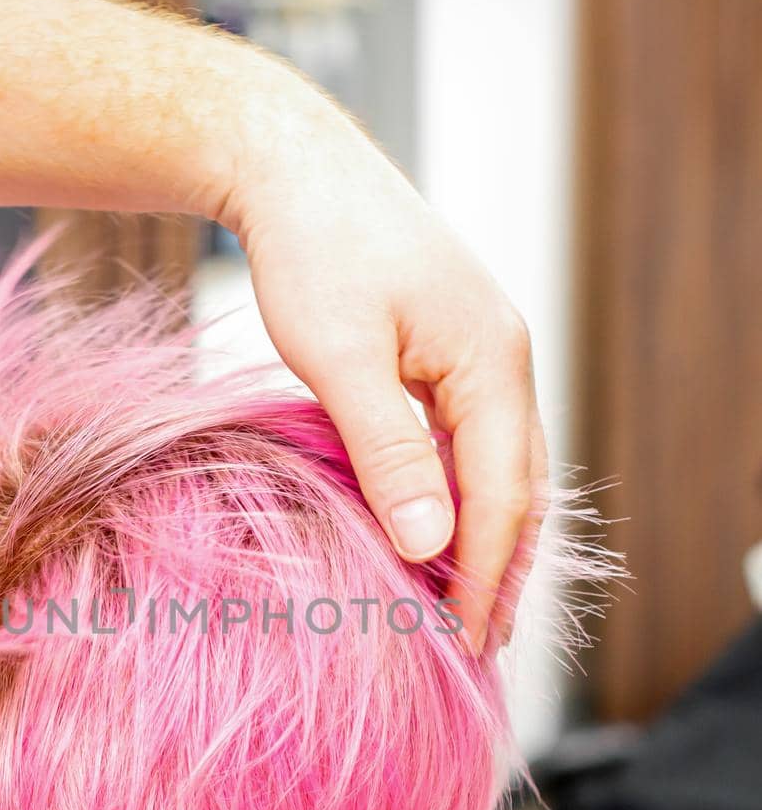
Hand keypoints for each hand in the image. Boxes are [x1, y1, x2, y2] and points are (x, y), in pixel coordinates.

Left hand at [223, 96, 547, 652]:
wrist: (291, 164)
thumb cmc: (311, 249)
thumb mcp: (340, 357)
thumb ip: (386, 451)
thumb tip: (429, 543)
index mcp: (492, 360)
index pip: (503, 495)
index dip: (485, 575)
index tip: (466, 642)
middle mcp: (505, 357)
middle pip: (519, 486)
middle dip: (502, 569)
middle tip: (478, 646)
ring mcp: (483, 350)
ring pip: (500, 465)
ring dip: (485, 538)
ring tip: (467, 606)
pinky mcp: (451, 348)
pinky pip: (472, 440)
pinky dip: (462, 495)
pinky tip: (438, 529)